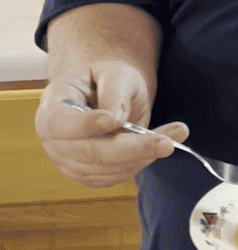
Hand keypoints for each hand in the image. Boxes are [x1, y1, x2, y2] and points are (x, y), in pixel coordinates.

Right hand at [35, 60, 188, 187]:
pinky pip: (114, 176)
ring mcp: (69, 162)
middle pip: (89, 153)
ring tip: (173, 137)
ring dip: (142, 157)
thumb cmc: (107, 78)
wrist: (106, 91)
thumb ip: (114, 92)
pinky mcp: (88, 174)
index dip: (85, 125)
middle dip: (131, 148)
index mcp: (52, 107)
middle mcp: (55, 141)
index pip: (60, 124)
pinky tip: (159, 145)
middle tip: (166, 142)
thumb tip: (116, 120)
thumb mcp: (114, 73)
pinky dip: (140, 163)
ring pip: (105, 169)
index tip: (114, 120)